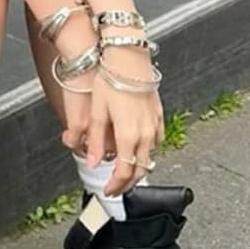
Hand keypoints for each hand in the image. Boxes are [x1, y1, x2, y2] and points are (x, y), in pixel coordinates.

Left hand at [86, 44, 163, 195]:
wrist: (128, 58)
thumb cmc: (111, 79)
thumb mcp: (96, 111)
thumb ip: (94, 139)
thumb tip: (91, 160)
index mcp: (128, 135)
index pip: (124, 171)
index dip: (116, 185)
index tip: (108, 190)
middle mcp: (145, 133)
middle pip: (140, 169)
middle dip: (128, 182)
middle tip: (116, 187)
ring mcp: (154, 125)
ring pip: (150, 157)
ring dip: (137, 167)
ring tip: (123, 170)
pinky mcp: (158, 116)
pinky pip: (155, 141)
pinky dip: (145, 151)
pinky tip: (135, 147)